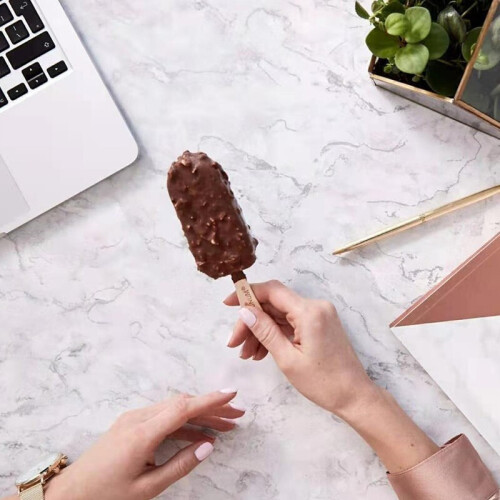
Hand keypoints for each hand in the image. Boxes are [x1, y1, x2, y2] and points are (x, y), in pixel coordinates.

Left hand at [46, 390, 243, 499]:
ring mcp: (133, 418)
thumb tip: (209, 446)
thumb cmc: (107, 494)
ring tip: (225, 424)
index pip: (183, 408)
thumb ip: (180, 465)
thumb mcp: (147, 488)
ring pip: (174, 408)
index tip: (232, 394)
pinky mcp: (131, 423)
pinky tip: (199, 433)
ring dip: (200, 414)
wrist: (70, 493)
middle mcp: (138, 418)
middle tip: (237, 415)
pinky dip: (184, 421)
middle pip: (182, 405)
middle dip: (211, 407)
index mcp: (142, 434)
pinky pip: (163, 416)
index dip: (210, 400)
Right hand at [225, 281, 375, 418]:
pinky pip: (290, 323)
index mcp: (309, 312)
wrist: (354, 396)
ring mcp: (319, 315)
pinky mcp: (319, 324)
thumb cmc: (323, 382)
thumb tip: (245, 311)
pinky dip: (275, 334)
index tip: (228, 303)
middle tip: (235, 344)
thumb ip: (265, 331)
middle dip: (251, 321)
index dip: (248, 293)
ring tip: (248, 354)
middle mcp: (315, 307)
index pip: (272, 290)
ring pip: (280, 315)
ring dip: (261, 331)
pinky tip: (262, 352)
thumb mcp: (287, 359)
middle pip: (273, 304)